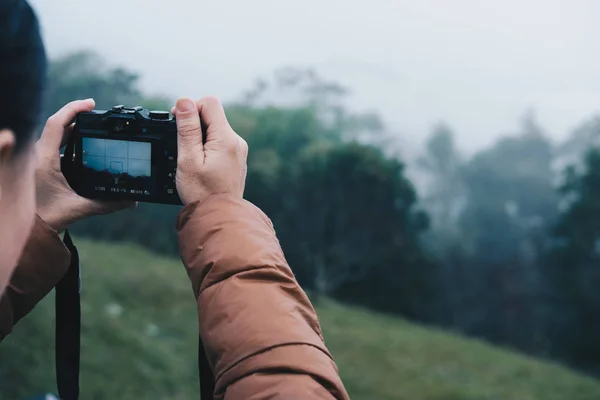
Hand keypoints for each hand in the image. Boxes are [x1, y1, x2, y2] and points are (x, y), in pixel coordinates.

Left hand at [36, 99, 135, 231]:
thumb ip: (106, 204)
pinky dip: (67, 141)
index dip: (74, 109)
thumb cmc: (45, 218)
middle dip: (78, 119)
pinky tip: (79, 147)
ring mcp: (35, 159)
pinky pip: (52, 146)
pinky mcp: (37, 166)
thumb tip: (131, 202)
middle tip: (97, 117)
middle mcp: (37, 155)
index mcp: (44, 159)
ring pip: (54, 136)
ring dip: (73, 130)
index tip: (91, 104)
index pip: (57, 123)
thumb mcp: (79, 209)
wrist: (24, 229)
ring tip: (92, 128)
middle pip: (58, 126)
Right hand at [172, 97, 247, 205]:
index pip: (210, 103)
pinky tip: (200, 165)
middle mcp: (236, 141)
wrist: (219, 216)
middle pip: (212, 115)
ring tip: (191, 159)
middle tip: (182, 146)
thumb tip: (184, 101)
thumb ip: (187, 128)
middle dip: (193, 124)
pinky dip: (206, 147)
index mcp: (226, 138)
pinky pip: (219, 142)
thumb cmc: (202, 192)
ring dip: (199, 137)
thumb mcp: (188, 159)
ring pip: (215, 129)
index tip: (177, 123)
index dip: (190, 108)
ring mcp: (238, 150)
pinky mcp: (235, 159)